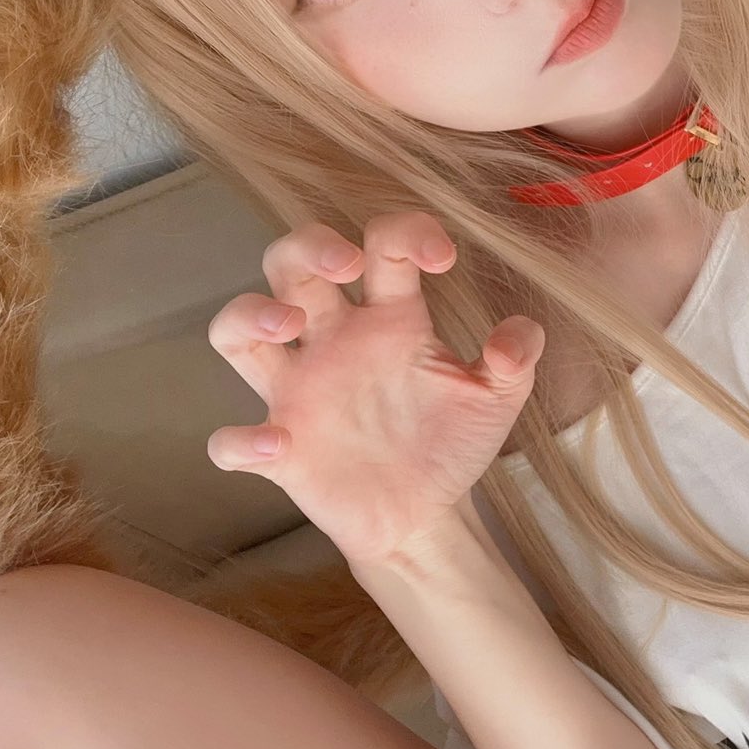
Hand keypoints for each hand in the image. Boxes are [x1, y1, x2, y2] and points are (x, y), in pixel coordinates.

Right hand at [205, 211, 545, 568]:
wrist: (426, 516)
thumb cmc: (450, 443)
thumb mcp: (496, 398)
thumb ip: (517, 358)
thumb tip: (514, 338)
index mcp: (389, 319)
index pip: (382, 246)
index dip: (407, 232)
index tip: (442, 259)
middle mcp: (333, 342)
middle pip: (290, 263)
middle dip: (308, 245)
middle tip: (345, 265)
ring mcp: (298, 393)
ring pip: (236, 330)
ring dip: (249, 314)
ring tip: (289, 325)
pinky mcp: (279, 451)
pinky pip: (231, 440)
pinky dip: (240, 440)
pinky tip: (278, 444)